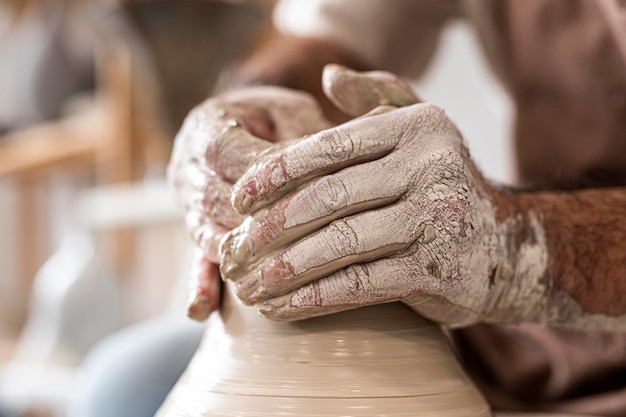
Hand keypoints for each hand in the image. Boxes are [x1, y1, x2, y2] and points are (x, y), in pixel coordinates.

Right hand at [168, 86, 330, 319]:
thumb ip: (303, 134)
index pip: (227, 153)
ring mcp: (187, 205)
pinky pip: (194, 259)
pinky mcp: (196, 231)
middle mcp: (189, 169)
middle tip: (301, 236)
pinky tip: (201, 310)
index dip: (258, 173)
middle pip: (217, 200)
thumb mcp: (290, 112)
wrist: (237, 129)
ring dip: (238, 253)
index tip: (302, 189)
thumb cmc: (272, 118)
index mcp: (207, 128)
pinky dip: (200, 284)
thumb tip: (331, 161)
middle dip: (257, 220)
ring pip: (207, 233)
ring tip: (270, 274)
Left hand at [221, 70, 514, 327]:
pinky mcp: (436, 271)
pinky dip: (314, 299)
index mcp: (417, 129)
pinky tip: (281, 308)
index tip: (238, 200)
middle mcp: (431, 169)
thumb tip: (330, 75)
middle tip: (233, 250)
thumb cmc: (444, 185)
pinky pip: (360, 285)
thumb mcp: (421, 130)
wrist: (505, 247)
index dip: (276, 173)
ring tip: (247, 287)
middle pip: (329, 198)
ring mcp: (436, 221)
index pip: (330, 148)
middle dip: (272, 227)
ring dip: (284, 270)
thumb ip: (377, 96)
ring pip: (340, 244)